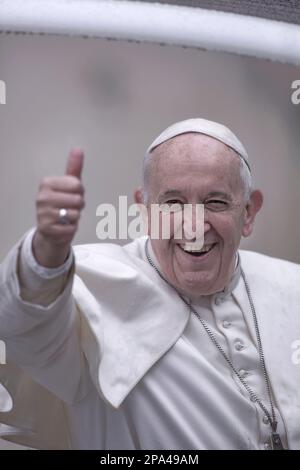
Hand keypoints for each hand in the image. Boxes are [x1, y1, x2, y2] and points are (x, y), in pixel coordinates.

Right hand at [32, 149, 84, 266]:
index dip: (79, 191)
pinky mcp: (47, 229)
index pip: (77, 185)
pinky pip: (72, 228)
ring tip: (66, 217)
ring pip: (76, 214)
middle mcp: (42, 197)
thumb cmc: (61, 204)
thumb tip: (78, 150)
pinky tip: (63, 227)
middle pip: (78, 200)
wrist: (51, 230)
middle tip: (68, 207)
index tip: (71, 194)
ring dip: (75, 218)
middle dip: (78, 205)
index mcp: (47, 183)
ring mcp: (43, 214)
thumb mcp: (67, 184)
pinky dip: (71, 229)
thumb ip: (74, 168)